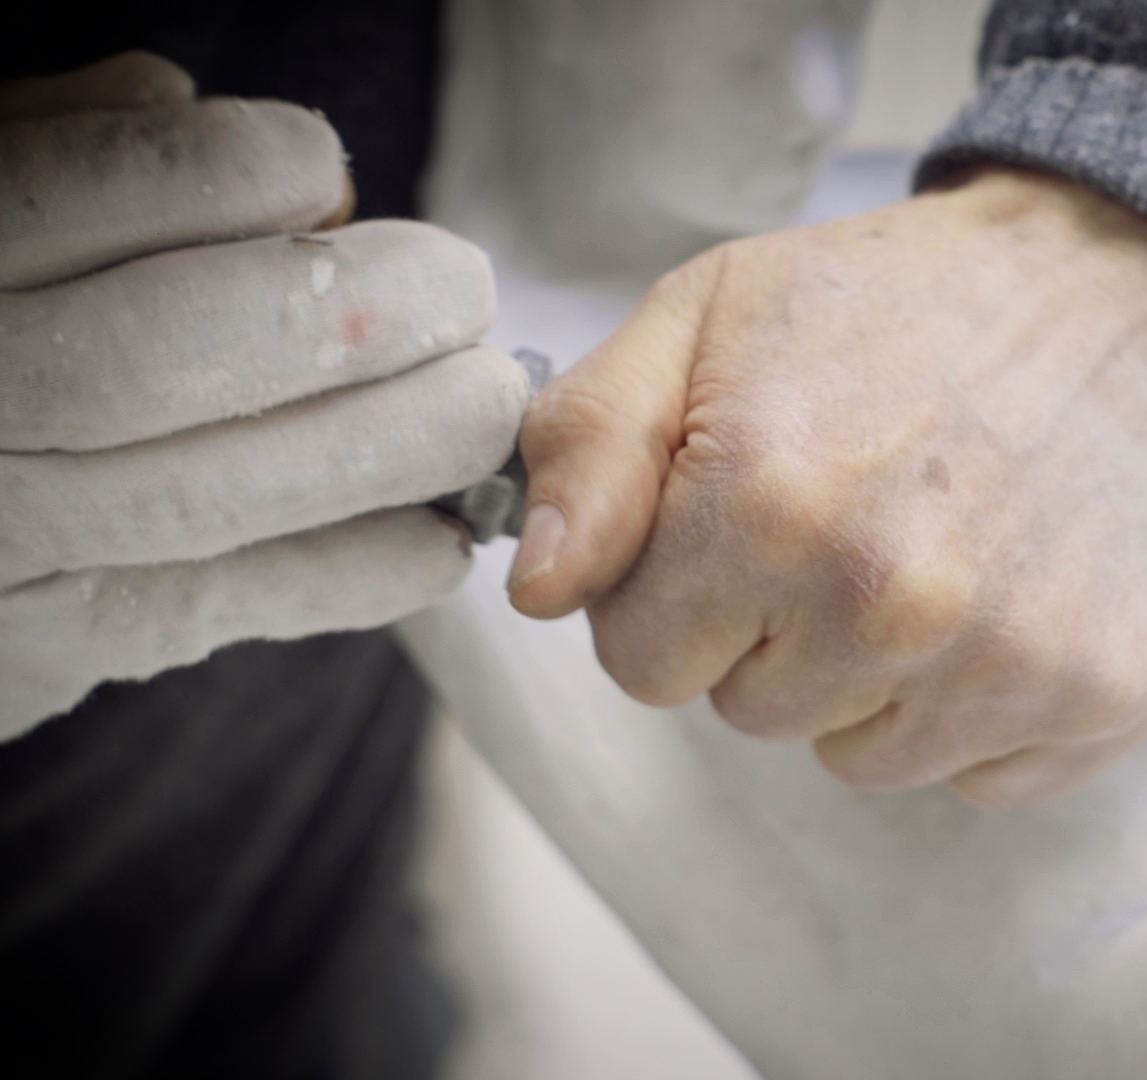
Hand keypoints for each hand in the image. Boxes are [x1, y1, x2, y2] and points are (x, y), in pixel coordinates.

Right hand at [0, 53, 527, 738]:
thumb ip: (53, 142)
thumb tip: (174, 100)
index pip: (82, 197)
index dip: (228, 174)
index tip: (321, 167)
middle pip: (168, 354)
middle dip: (353, 317)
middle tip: (462, 291)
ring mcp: (3, 530)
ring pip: (212, 495)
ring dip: (389, 447)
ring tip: (487, 402)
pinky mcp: (45, 639)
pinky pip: (217, 607)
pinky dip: (351, 573)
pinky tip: (439, 536)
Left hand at [510, 166, 1146, 806]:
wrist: (1105, 282)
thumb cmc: (896, 301)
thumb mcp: (702, 318)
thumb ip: (590, 448)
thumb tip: (541, 590)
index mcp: (772, 504)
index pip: (644, 664)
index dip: (681, 592)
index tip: (741, 521)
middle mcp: (894, 600)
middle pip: (752, 714)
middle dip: (777, 632)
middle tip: (854, 515)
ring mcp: (1012, 659)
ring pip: (863, 758)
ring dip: (877, 679)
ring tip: (936, 550)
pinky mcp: (1103, 692)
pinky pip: (978, 778)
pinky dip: (980, 708)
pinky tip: (1007, 596)